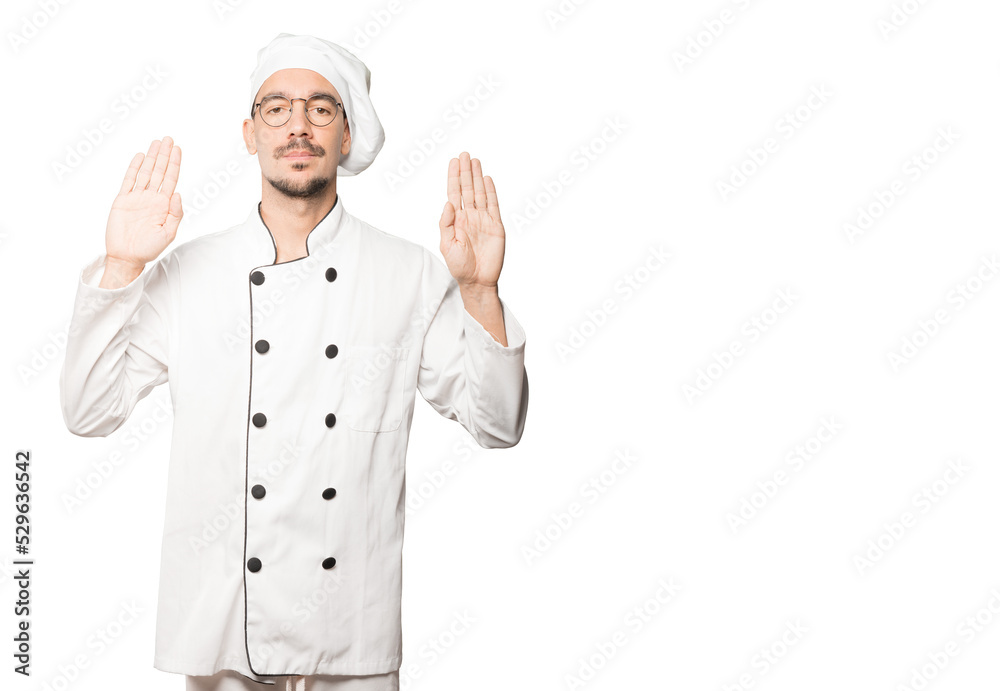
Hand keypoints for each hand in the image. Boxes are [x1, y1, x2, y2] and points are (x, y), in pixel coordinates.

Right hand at [105, 137, 182, 271]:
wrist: (127, 257)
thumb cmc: (149, 248)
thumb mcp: (168, 233)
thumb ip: (175, 214)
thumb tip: (179, 194)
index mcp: (164, 205)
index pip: (170, 179)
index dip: (174, 164)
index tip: (177, 149)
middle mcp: (151, 198)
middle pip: (159, 171)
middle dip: (164, 155)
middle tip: (168, 139)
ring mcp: (136, 198)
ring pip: (145, 172)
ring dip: (151, 157)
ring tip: (157, 142)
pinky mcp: (122, 200)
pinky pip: (128, 180)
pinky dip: (134, 168)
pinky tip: (140, 156)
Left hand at [439, 152, 504, 289]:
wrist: (477, 280)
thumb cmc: (459, 266)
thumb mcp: (446, 245)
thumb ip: (446, 224)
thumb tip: (448, 203)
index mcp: (455, 220)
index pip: (454, 192)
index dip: (454, 176)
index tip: (454, 161)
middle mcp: (469, 216)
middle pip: (467, 188)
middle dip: (465, 171)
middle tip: (465, 154)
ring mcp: (483, 220)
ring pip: (479, 193)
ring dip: (477, 177)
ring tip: (474, 161)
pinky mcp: (495, 225)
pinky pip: (493, 204)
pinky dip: (490, 191)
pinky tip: (487, 179)